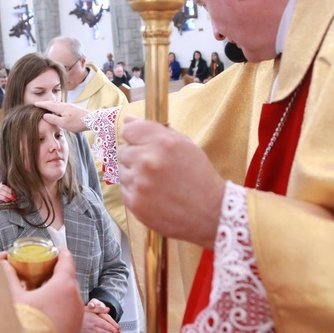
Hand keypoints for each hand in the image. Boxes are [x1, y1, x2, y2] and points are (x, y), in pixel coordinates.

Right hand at [0, 249, 83, 332]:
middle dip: (55, 272)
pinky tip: (45, 307)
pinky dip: (61, 303)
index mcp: (64, 286)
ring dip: (58, 289)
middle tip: (41, 269)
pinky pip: (70, 308)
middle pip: (68, 277)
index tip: (55, 249)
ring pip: (69, 293)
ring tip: (40, 290)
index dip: (60, 252)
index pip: (67, 260)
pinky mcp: (76, 327)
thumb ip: (9, 277)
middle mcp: (75, 298)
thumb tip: (4, 264)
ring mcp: (78, 314)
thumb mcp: (15, 298)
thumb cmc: (29, 328)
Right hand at [34, 101, 89, 132]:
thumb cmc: (77, 123)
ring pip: (57, 104)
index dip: (41, 104)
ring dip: (51, 104)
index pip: (48, 105)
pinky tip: (58, 110)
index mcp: (61, 108)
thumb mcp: (64, 123)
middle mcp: (65, 105)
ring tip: (46, 106)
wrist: (92, 120)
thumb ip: (53, 119)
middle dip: (45, 103)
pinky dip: (56, 106)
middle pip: (53, 103)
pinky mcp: (73, 108)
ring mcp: (70, 106)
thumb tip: (44, 115)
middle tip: (38, 104)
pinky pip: (61, 106)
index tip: (34, 103)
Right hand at [80, 299, 123, 332]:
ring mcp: (93, 332)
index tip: (117, 330)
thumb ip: (99, 308)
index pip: (104, 324)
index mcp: (94, 320)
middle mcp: (94, 327)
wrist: (72, 319)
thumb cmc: (81, 312)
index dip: (111, 327)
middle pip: (105, 332)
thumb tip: (107, 309)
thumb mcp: (90, 307)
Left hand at [118, 115, 225, 249]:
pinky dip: (136, 192)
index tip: (141, 143)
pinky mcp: (135, 203)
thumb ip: (155, 129)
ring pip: (123, 171)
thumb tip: (129, 119)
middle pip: (123, 151)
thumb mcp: (185, 145)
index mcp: (163, 143)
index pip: (129, 130)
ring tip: (157, 183)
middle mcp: (149, 161)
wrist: (211, 213)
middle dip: (136, 157)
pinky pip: (125, 190)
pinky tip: (154, 195)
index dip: (135, 137)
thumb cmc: (199, 177)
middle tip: (155, 168)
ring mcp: (140, 183)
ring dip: (135, 175)